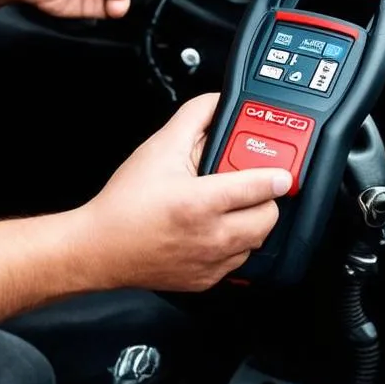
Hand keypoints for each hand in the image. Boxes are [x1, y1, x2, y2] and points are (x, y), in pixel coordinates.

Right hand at [80, 93, 290, 291]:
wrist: (100, 246)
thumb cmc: (125, 202)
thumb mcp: (159, 146)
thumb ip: (194, 117)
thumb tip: (218, 103)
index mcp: (200, 202)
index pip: (259, 188)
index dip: (278, 176)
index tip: (284, 172)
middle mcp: (210, 236)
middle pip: (267, 217)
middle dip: (263, 198)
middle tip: (250, 186)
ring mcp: (211, 263)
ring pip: (256, 241)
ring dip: (251, 222)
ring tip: (230, 206)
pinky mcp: (207, 280)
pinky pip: (239, 262)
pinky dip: (236, 245)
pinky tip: (216, 229)